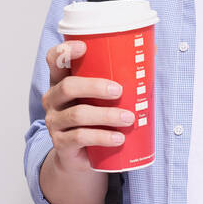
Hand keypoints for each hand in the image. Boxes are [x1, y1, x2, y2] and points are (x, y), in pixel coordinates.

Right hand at [41, 40, 134, 173]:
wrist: (79, 157)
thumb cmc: (93, 118)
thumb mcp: (98, 97)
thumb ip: (114, 76)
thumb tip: (150, 52)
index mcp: (61, 81)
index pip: (54, 60)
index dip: (65, 51)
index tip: (84, 46)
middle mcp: (53, 99)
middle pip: (68, 86)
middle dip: (95, 86)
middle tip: (119, 91)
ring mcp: (54, 122)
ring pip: (78, 114)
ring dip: (107, 115)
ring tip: (129, 118)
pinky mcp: (61, 143)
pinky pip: (81, 137)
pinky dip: (103, 137)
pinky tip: (119, 138)